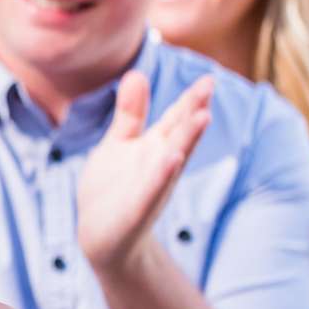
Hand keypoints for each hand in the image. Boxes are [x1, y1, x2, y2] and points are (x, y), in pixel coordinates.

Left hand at [78, 74, 212, 274]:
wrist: (99, 236)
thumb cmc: (113, 189)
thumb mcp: (119, 143)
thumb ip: (130, 112)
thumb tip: (137, 72)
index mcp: (155, 147)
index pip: (177, 119)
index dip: (191, 100)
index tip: (209, 78)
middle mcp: (159, 165)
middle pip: (180, 135)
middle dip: (194, 112)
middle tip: (210, 87)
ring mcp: (151, 187)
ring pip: (172, 160)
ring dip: (187, 140)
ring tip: (203, 117)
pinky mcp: (136, 210)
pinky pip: (151, 190)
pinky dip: (161, 175)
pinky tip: (171, 158)